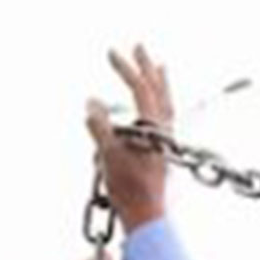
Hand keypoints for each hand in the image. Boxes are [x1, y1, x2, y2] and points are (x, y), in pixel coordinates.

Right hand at [85, 45, 173, 232]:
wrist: (147, 213)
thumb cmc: (128, 187)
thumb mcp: (107, 153)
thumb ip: (100, 126)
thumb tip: (92, 103)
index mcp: (153, 126)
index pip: (141, 88)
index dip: (126, 68)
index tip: (112, 52)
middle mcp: (165, 129)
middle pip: (159, 90)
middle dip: (147, 67)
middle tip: (139, 46)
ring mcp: (167, 139)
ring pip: (167, 103)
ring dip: (159, 82)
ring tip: (158, 67)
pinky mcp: (164, 150)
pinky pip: (166, 117)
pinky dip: (161, 102)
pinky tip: (156, 103)